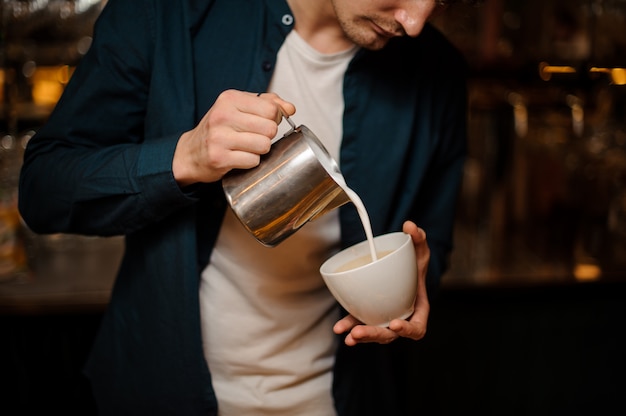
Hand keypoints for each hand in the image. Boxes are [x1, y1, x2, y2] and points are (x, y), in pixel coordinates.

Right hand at [173, 89, 295, 185]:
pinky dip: (250, 162)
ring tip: (246, 147)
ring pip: (264, 145)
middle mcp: (223, 115)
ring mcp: (219, 137)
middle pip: (270, 128)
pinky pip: (253, 161)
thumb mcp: (239, 108)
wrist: (191, 152)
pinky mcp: (219, 158)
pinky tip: (238, 157)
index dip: (274, 118)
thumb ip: (267, 103)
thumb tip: (290, 108)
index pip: (271, 108)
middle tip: (254, 137)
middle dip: (267, 136)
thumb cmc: (219, 129)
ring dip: (260, 150)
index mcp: (229, 99)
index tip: (264, 122)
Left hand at [333, 220, 430, 345]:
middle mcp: (402, 318)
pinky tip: (339, 329)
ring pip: (375, 333)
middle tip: (360, 332)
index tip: (395, 323)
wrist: (403, 269)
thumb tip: (410, 226)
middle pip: (390, 335)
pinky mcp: (371, 315)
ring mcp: (385, 319)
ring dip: (361, 335)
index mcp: (418, 309)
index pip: (417, 328)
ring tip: (347, 334)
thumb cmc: (415, 264)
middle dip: (374, 334)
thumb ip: (419, 238)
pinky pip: (361, 323)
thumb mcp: (420, 250)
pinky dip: (350, 326)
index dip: (407, 329)